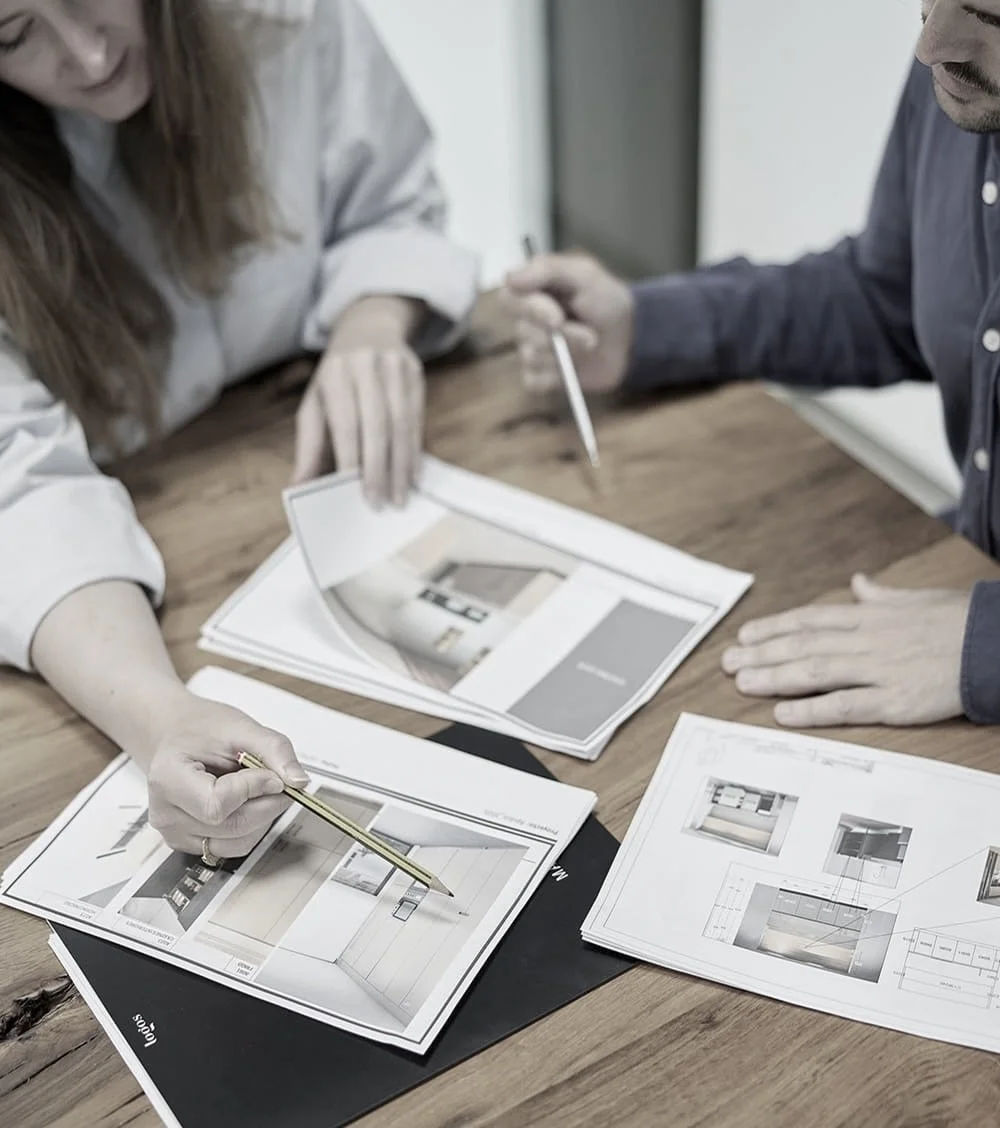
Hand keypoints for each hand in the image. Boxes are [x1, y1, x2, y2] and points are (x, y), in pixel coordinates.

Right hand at [145, 692, 308, 859]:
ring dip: (263, 818)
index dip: (254, 789)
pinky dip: (252, 827)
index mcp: (168, 779)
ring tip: (259, 788)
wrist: (178, 736)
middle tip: (279, 780)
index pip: (217, 804)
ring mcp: (176, 833)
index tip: (272, 773)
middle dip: (268, 804)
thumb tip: (298, 782)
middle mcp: (166, 814)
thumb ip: (274, 750)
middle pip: (232, 827)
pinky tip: (248, 802)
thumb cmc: (202, 729)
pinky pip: (232, 847)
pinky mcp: (190, 843)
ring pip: (238, 843)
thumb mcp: (241, 727)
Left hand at [292, 296, 425, 506]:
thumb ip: (308, 446)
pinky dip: (416, 451)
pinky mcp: (415, 374)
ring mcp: (394, 368)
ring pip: (402, 424)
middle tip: (381, 503)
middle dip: (380, 469)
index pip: (346, 423)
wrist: (369, 327)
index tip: (358, 492)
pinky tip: (413, 475)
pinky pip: (417, 419)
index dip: (353, 458)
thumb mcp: (315, 403)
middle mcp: (365, 367)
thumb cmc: (336, 378)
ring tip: (400, 496)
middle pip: (377, 425)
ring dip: (402, 465)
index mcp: (334, 374)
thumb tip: (298, 487)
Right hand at [503, 252, 633, 393]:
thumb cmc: (607, 302)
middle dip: (562, 335)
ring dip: (567, 353)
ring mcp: (533, 350)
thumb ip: (547, 269)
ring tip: (590, 346)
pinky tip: (572, 370)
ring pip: (532, 357)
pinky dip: (554, 378)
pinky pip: (534, 382)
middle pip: (523, 331)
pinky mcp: (542, 377)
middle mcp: (527, 321)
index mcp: (532, 292)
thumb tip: (509, 278)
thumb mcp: (585, 274)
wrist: (631, 339)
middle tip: (589, 335)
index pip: (508, 298)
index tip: (557, 317)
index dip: (531, 309)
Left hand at [721, 574, 970, 727]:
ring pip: (815, 671)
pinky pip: (844, 705)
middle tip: (729, 662)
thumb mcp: (915, 599)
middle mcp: (867, 641)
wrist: (996, 645)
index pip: (811, 619)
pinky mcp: (894, 701)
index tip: (746, 635)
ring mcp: (878, 671)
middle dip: (762, 654)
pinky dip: (811, 709)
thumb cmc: (959, 621)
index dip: (774, 627)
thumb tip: (859, 583)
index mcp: (870, 616)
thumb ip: (880, 595)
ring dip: (775, 677)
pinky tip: (783, 713)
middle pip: (803, 645)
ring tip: (743, 682)